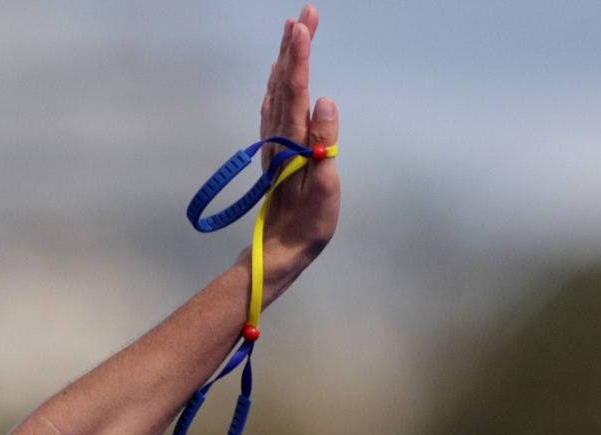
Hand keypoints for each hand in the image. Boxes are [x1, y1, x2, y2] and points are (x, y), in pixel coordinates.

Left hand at [253, 5, 339, 290]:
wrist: (282, 247)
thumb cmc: (308, 222)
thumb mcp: (324, 186)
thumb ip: (324, 142)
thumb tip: (325, 100)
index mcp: (292, 141)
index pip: (295, 89)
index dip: (298, 55)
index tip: (302, 23)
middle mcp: (278, 136)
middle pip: (285, 81)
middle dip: (294, 45)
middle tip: (306, 10)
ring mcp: (275, 141)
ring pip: (278, 90)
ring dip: (285, 58)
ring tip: (294, 29)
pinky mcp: (277, 148)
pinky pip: (275, 105)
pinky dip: (278, 81)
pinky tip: (279, 73)